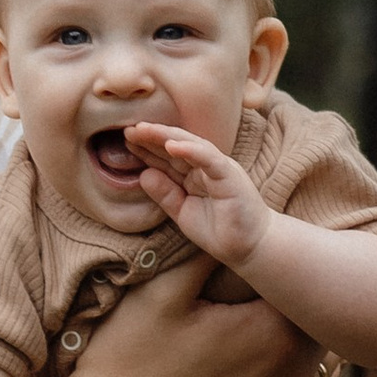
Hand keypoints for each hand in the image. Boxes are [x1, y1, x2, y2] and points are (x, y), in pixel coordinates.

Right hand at [13, 252, 323, 376]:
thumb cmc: (130, 362)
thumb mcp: (163, 291)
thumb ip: (209, 252)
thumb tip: (236, 224)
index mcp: (276, 336)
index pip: (302, 291)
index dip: (283, 275)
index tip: (257, 270)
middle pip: (307, 327)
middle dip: (283, 309)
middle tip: (247, 297)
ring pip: (300, 363)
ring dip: (279, 346)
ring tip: (237, 335)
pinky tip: (228, 376)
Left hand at [122, 121, 267, 270]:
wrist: (250, 247)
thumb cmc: (220, 230)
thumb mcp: (183, 212)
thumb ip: (165, 194)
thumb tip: (143, 174)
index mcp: (195, 174)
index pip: (168, 157)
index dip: (147, 148)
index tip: (126, 140)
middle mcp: (206, 167)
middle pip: (176, 147)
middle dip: (152, 137)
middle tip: (127, 128)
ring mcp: (218, 169)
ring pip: (191, 146)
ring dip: (167, 136)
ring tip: (144, 130)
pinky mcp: (230, 177)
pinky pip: (209, 159)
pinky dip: (191, 151)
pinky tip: (172, 145)